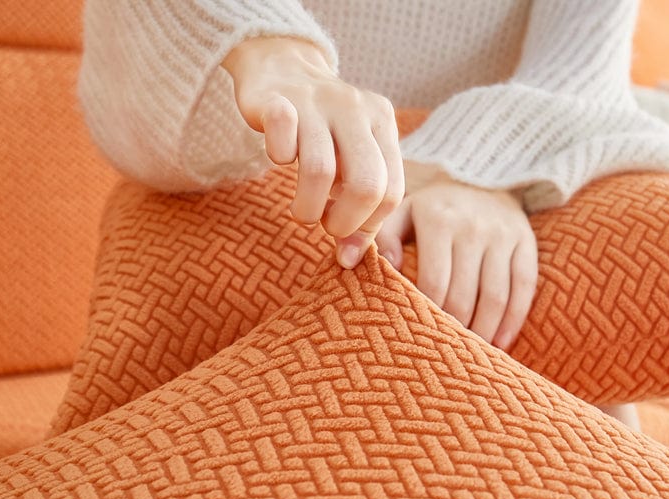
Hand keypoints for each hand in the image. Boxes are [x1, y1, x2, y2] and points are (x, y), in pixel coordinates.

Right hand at [221, 36, 403, 267]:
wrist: (281, 66)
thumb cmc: (322, 131)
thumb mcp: (352, 161)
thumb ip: (360, 208)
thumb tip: (349, 260)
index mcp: (383, 124)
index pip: (391, 191)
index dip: (369, 225)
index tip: (347, 236)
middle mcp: (356, 109)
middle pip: (366, 184)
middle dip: (345, 222)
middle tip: (327, 226)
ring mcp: (317, 102)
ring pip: (320, 171)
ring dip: (308, 209)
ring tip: (303, 212)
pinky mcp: (277, 101)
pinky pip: (280, 144)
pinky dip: (278, 160)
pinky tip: (280, 160)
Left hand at [375, 162, 537, 349]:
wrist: (481, 174)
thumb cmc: (431, 208)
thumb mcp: (401, 212)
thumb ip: (380, 237)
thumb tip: (356, 263)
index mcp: (438, 220)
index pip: (434, 282)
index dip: (429, 315)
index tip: (421, 338)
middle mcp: (473, 226)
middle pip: (464, 295)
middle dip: (454, 330)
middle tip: (444, 355)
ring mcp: (503, 234)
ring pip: (495, 296)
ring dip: (483, 331)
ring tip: (471, 355)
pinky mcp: (526, 241)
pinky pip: (523, 286)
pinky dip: (513, 319)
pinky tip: (500, 343)